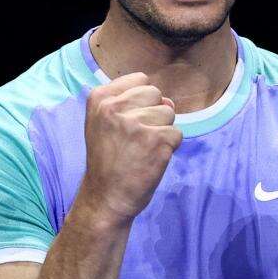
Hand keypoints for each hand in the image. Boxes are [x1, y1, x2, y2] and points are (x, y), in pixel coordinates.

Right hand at [80, 73, 181, 225]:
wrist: (105, 198)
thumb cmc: (108, 160)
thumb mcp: (104, 123)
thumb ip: (131, 103)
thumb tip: (168, 101)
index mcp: (99, 98)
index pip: (140, 80)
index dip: (141, 101)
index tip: (128, 122)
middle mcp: (115, 108)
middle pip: (156, 94)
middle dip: (153, 114)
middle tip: (136, 139)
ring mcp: (136, 124)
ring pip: (168, 113)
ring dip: (162, 132)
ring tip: (142, 150)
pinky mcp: (156, 141)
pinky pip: (177, 134)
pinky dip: (169, 148)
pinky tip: (151, 160)